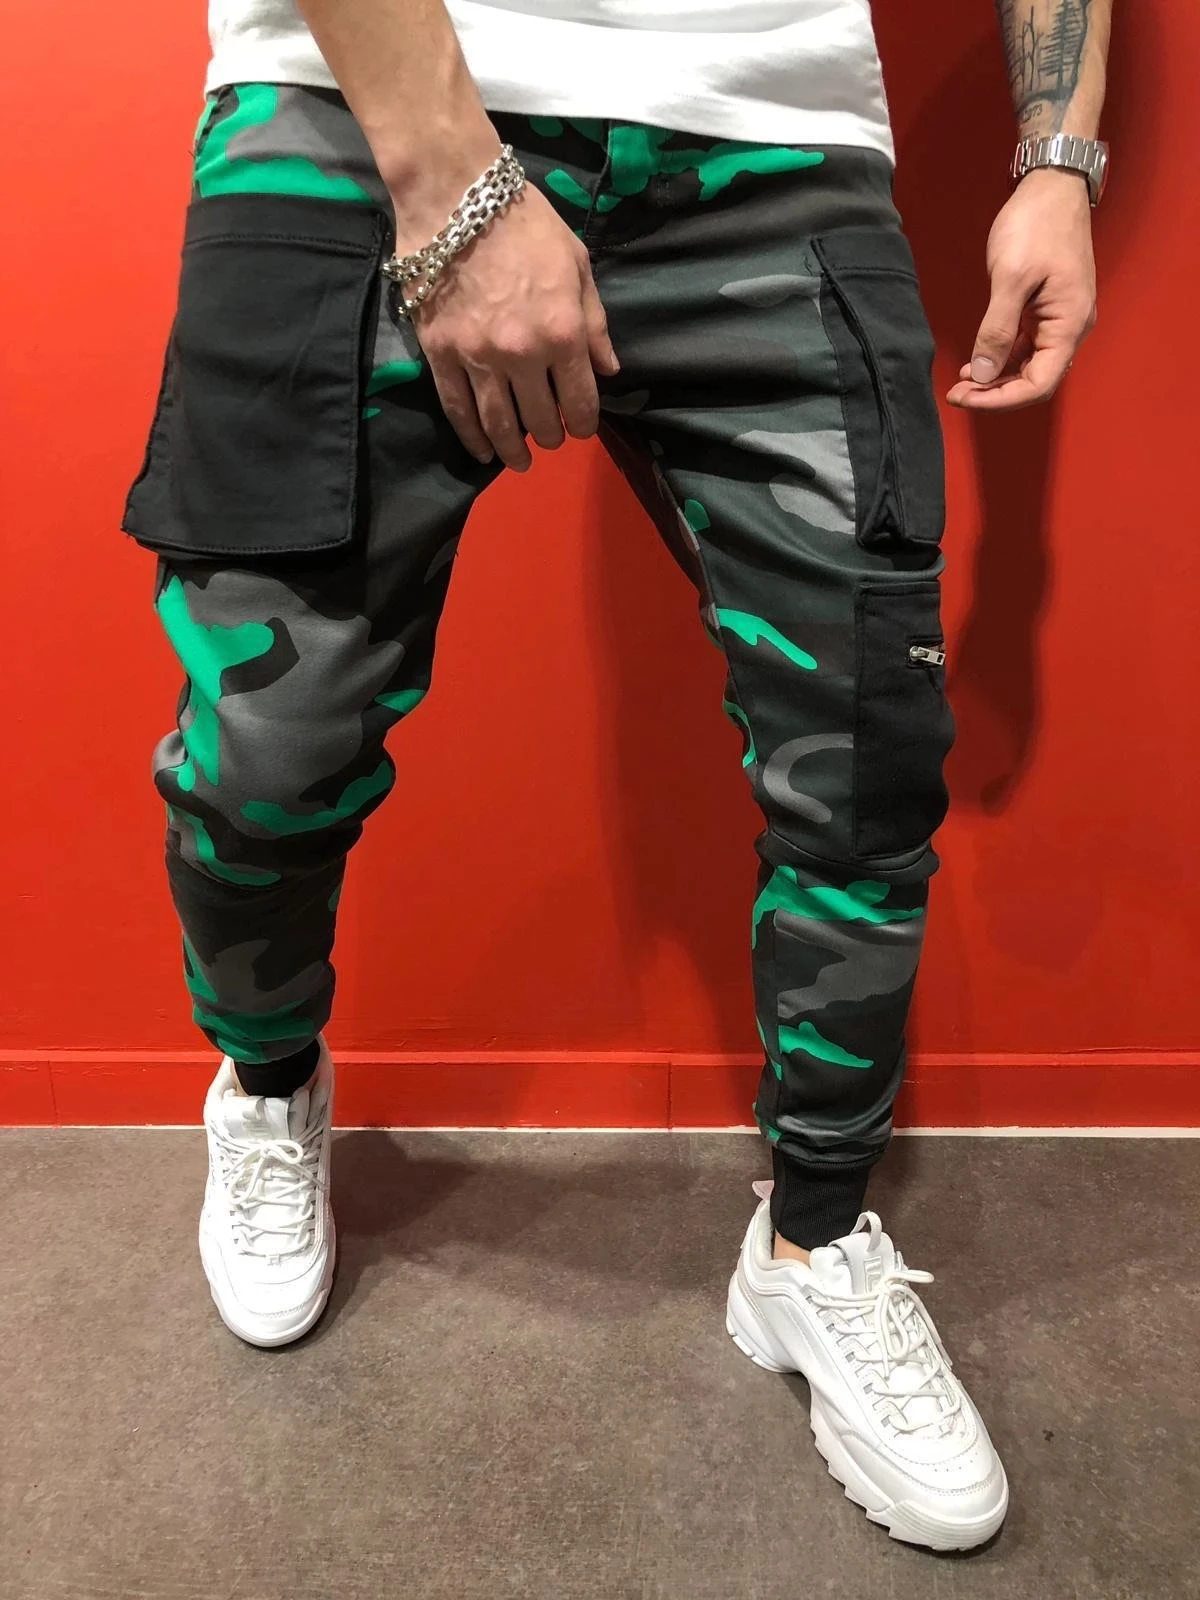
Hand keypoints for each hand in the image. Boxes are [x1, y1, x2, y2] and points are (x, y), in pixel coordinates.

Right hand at [396, 180, 619, 469]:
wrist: (454, 195)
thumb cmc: (524, 222)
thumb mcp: (576, 263)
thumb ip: (594, 322)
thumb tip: (609, 369)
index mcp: (563, 331)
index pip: (581, 400)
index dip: (585, 423)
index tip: (582, 428)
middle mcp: (523, 353)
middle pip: (541, 418)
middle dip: (552, 435)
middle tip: (551, 438)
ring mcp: (478, 357)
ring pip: (499, 423)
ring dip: (514, 449)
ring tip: (521, 461)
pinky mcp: (441, 354)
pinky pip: (458, 409)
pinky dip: (472, 437)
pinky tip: (483, 452)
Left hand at [948, 168, 1096, 411]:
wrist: (1052, 185)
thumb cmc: (1036, 226)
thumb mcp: (1011, 278)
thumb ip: (997, 330)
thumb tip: (981, 375)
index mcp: (1069, 326)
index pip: (1038, 384)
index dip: (1000, 399)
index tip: (963, 397)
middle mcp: (1070, 329)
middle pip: (1034, 380)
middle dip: (994, 393)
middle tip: (955, 392)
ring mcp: (1060, 319)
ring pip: (1029, 366)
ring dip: (995, 378)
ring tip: (961, 381)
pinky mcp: (1047, 309)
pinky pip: (1026, 347)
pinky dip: (1001, 358)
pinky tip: (975, 361)